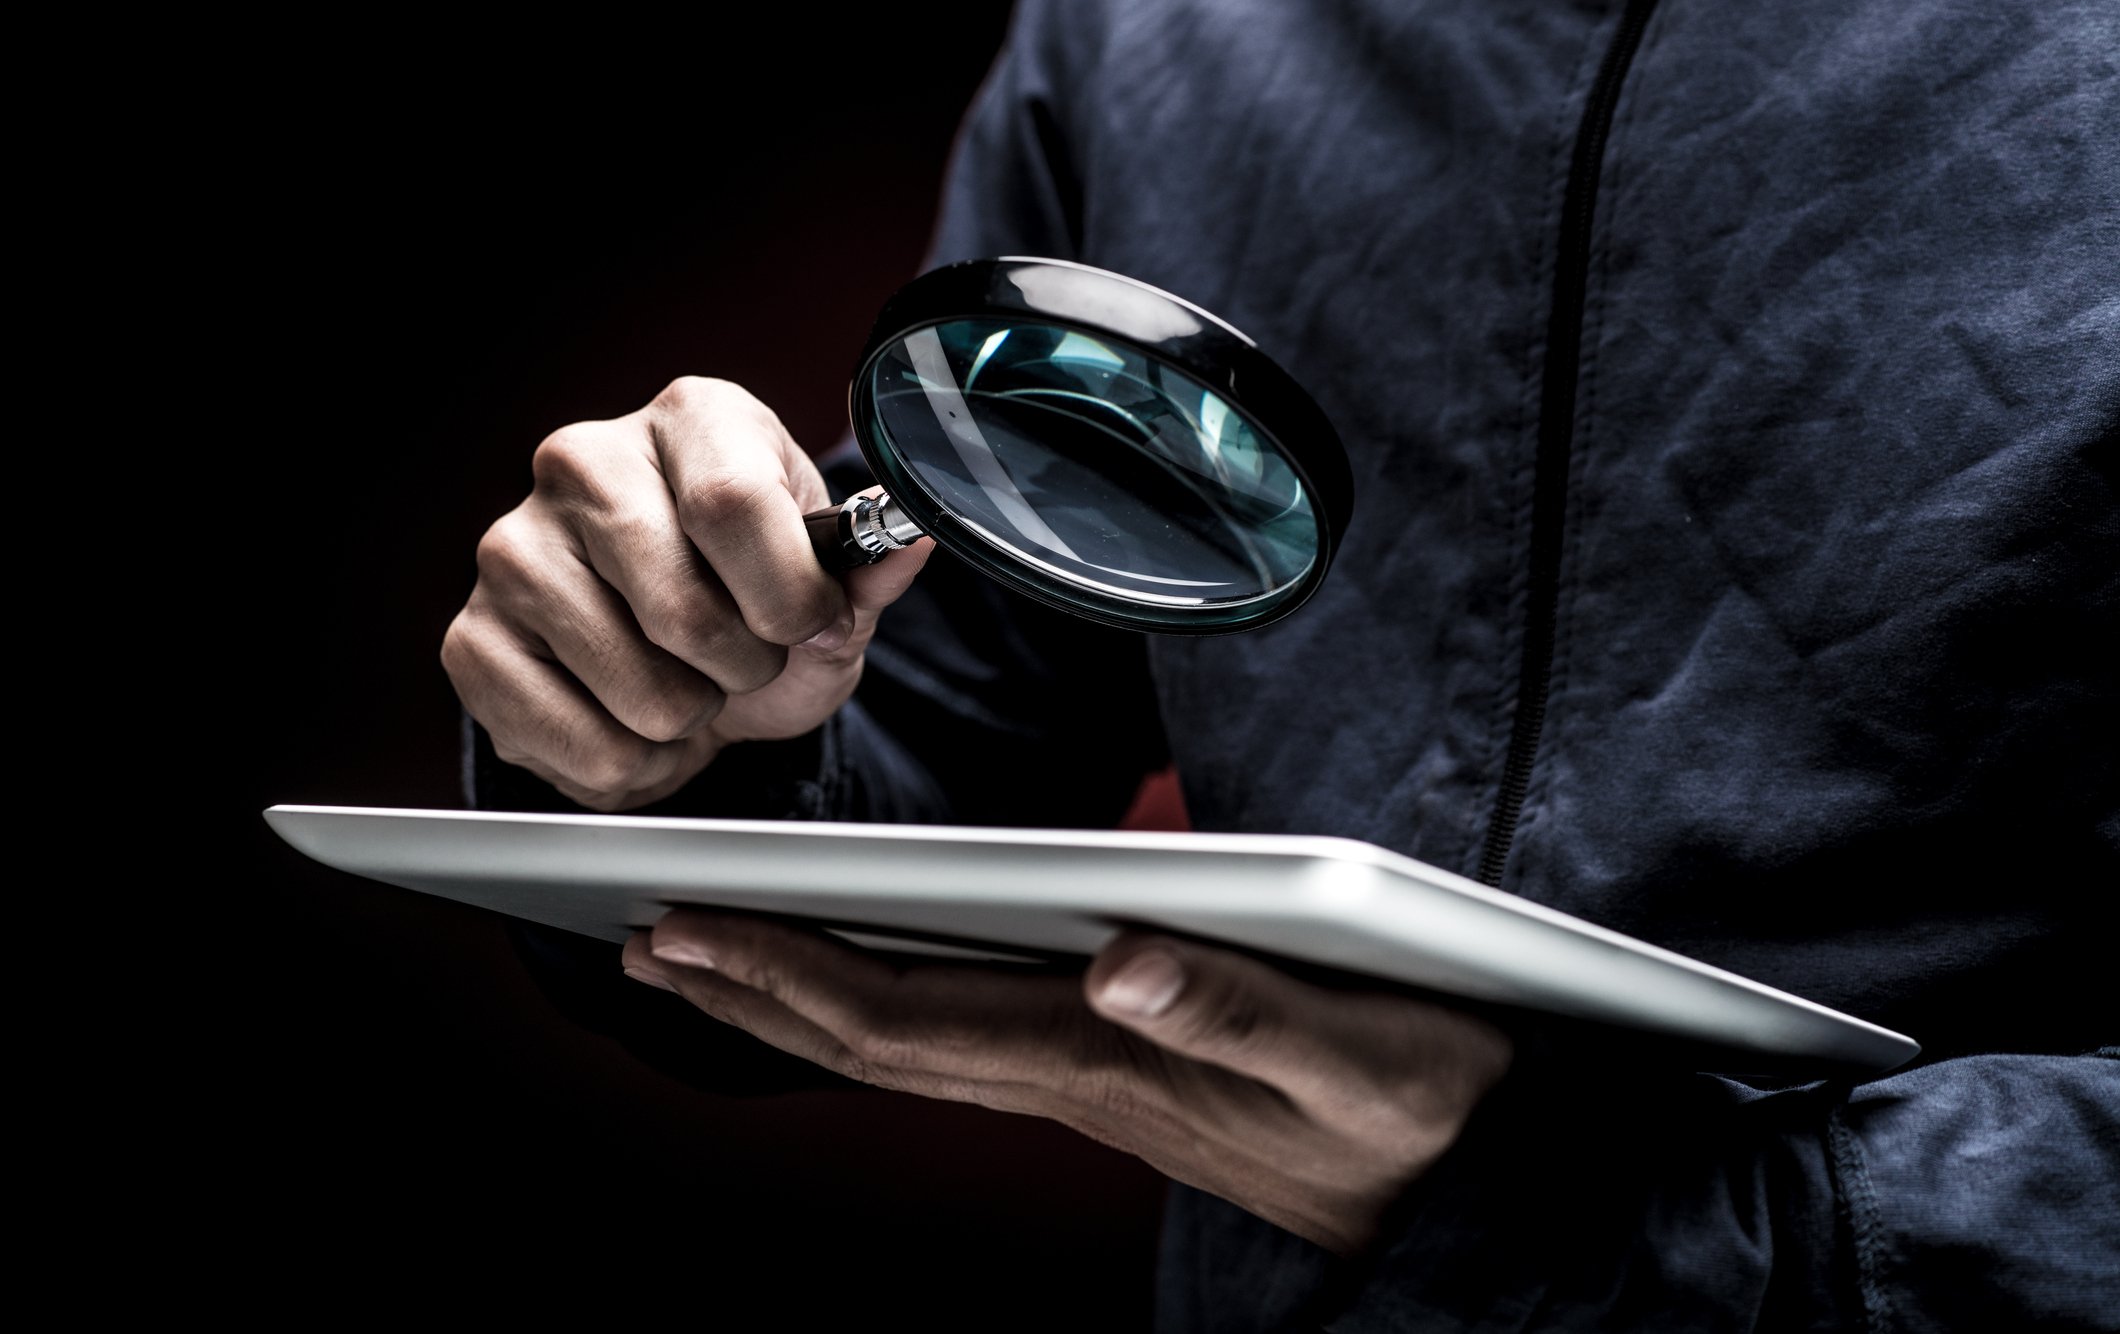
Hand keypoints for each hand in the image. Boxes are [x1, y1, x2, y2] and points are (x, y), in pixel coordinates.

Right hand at [441, 377, 935, 809]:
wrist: (676, 654)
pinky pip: (577, 744)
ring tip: (686, 686)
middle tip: (742, 660)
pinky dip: (631, 764)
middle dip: (743, 668)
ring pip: (636, 691)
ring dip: (689, 720)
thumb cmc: (756, 601)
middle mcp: (585, 462)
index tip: (810, 624)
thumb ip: (868, 577)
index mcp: (693, 419)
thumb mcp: (828, 586)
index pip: (732, 505)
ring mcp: (513, 548)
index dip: (788, 596)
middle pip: (680, 608)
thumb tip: (908, 548)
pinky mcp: (471, 639)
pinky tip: (631, 718)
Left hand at [621, 912, 1513, 1255]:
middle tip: (646, 937)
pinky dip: (880, 1002)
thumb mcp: (1368, 1057)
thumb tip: (1120, 961)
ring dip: (803, 998)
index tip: (690, 928)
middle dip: (755, 986)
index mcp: (1112, 1067)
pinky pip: (963, 1039)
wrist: (1471, 1198)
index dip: (790, 974)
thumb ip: (1247, 1012)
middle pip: (880, 1038)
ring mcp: (1093, 1081)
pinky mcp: (1122, 1071)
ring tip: (713, 958)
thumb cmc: (1428, 1111)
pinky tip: (859, 981)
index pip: (910, 1022)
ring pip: (911, 1044)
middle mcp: (1080, 1077)